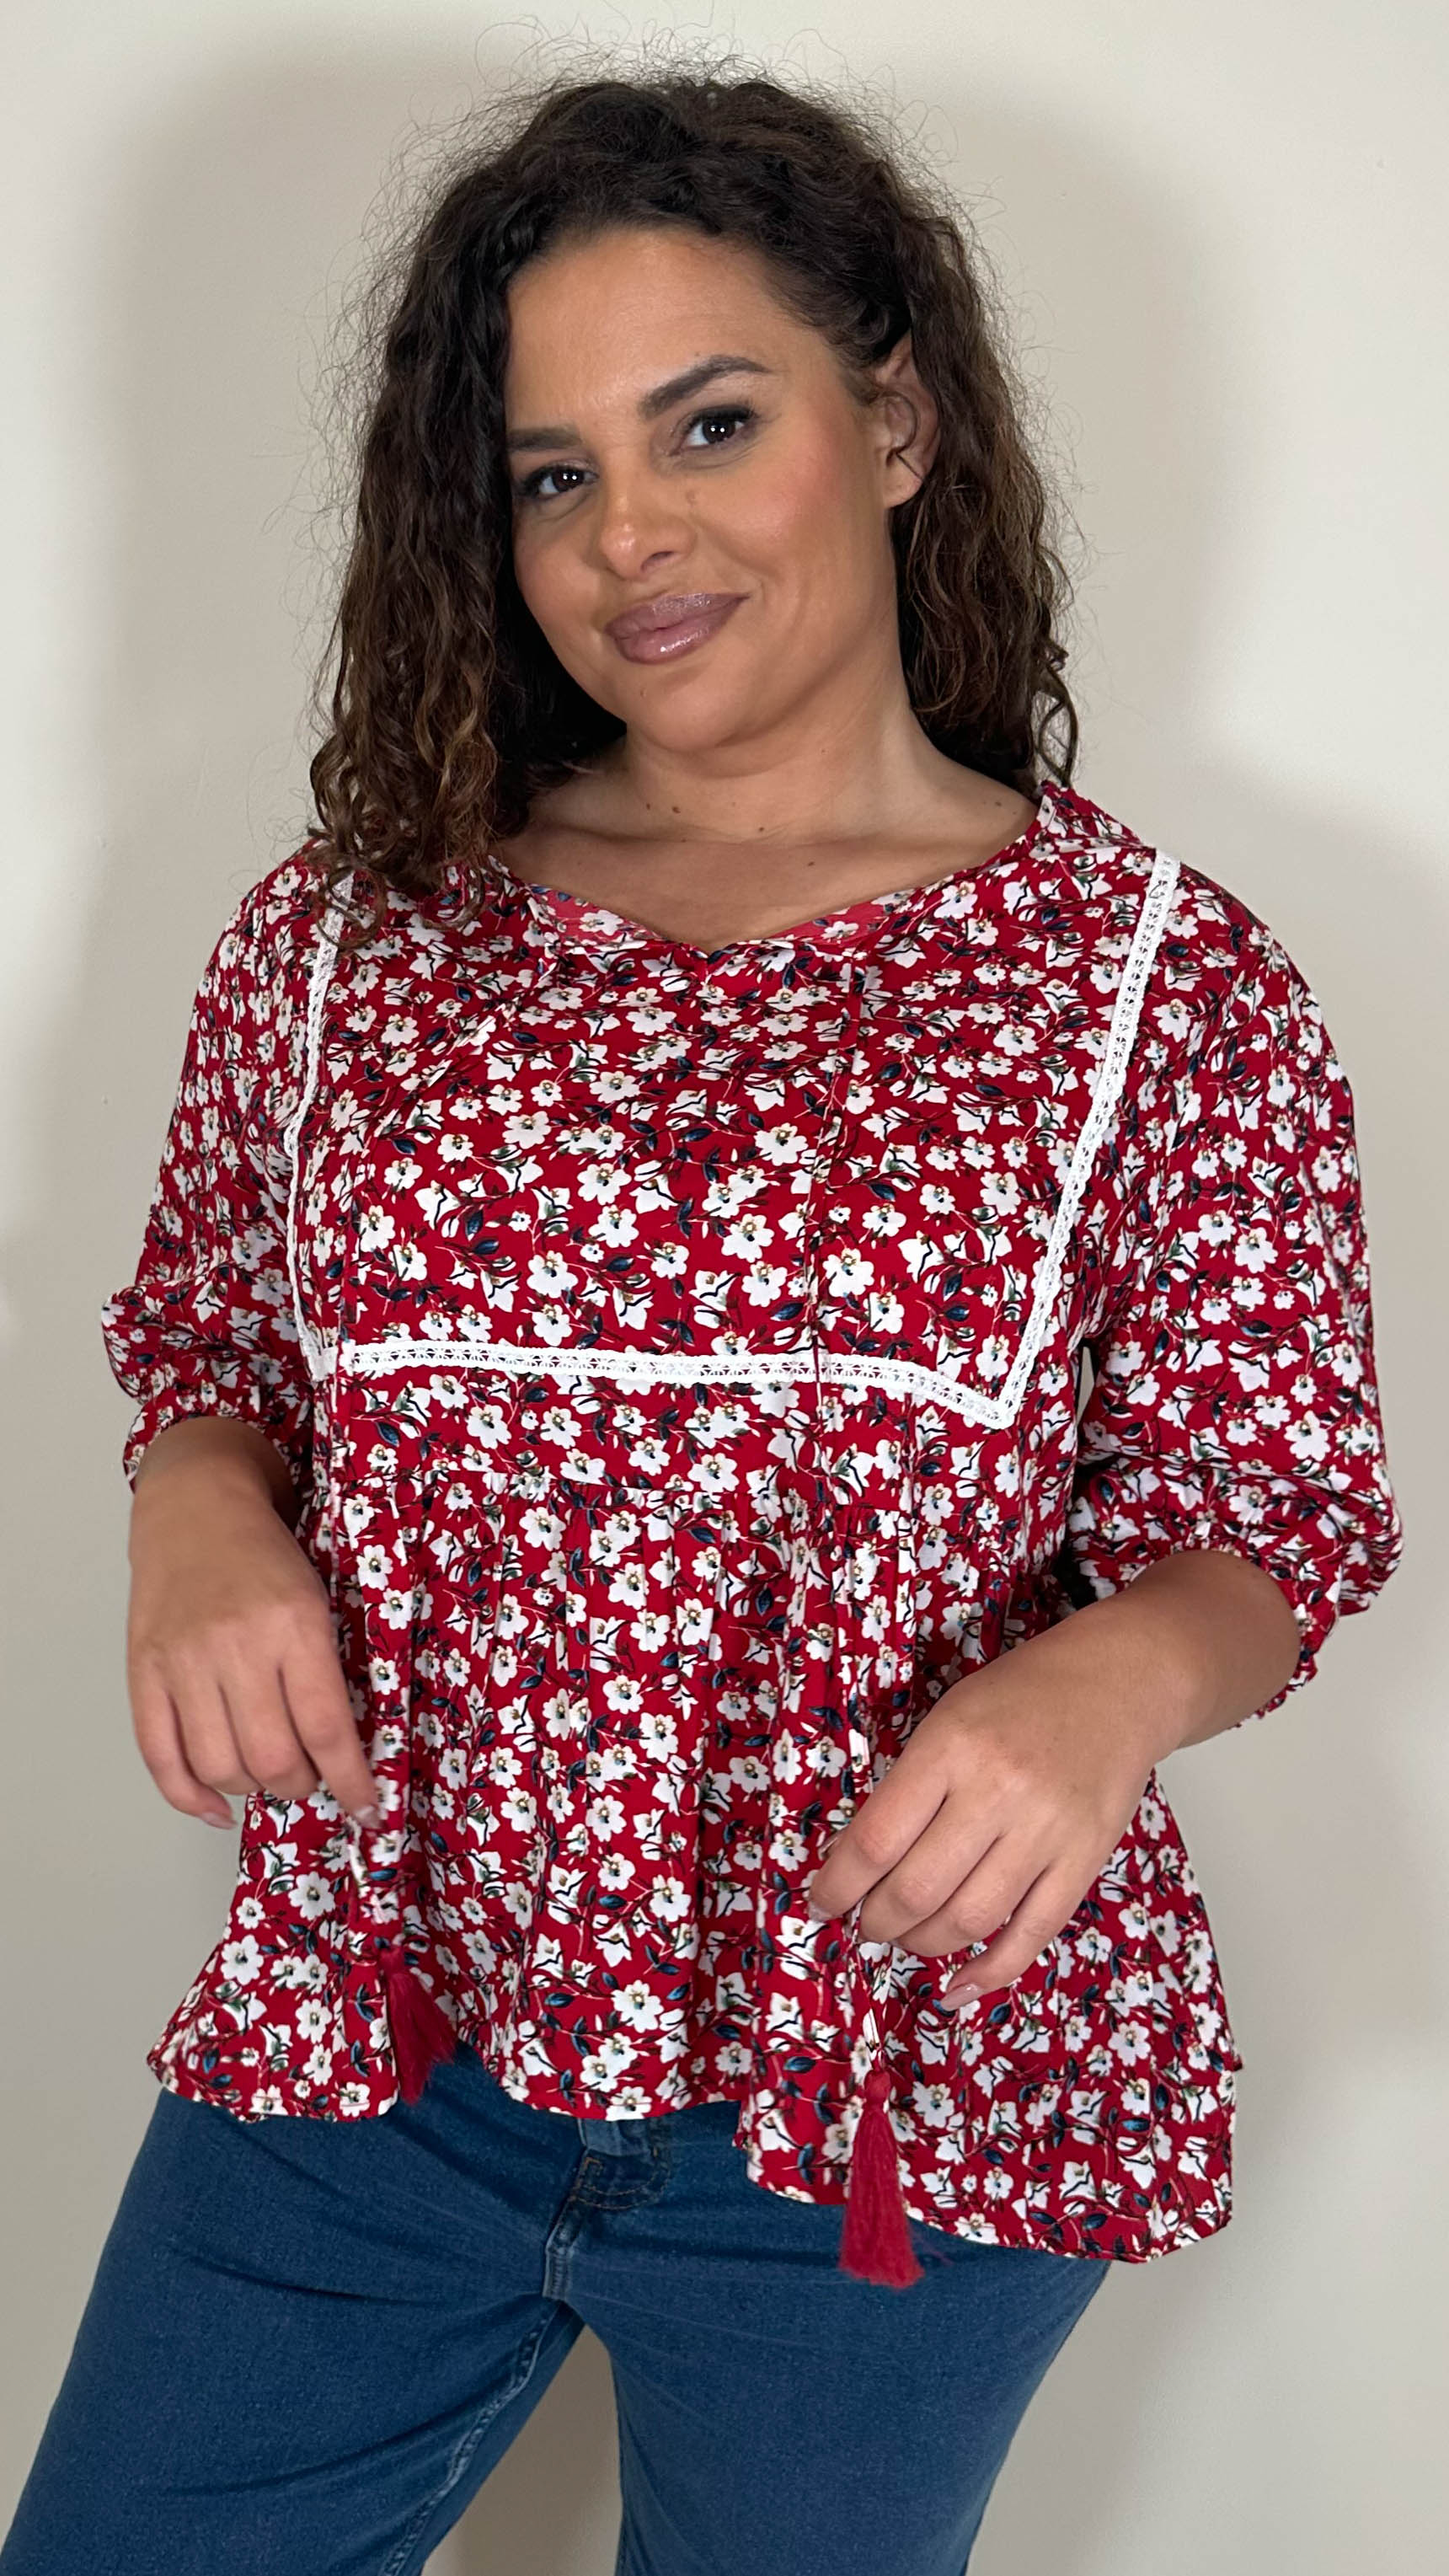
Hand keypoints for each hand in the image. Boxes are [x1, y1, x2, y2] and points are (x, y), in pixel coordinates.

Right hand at [126, 1418, 379, 1830]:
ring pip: (220, 1767)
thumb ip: (326, 1669)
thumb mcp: (317, 1599)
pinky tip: (218, 1807)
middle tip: (312, 1776)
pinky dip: (190, 1797)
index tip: (369, 1809)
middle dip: (303, 1784)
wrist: (196, 1508)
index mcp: (294, 1625)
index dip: (351, 1781)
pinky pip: (160, 1757)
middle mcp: (237, 1647)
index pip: (326, 1727)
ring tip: (269, 1774)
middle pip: (273, 1758)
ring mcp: (184, 1662)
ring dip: (253, 1789)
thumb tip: (341, 1752)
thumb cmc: (268, 1556)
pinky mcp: (144, 1672)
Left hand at [804, 1597, 1176, 2005]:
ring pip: (969, 1919)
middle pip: (918, 1889)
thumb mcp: (948, 1718)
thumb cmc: (1020, 1697)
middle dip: (876, 1922)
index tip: (821, 1901)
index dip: (838, 1885)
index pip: (877, 1839)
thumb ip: (910, 1784)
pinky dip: (989, 1972)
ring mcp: (1046, 1832)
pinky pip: (1032, 1935)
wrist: (1118, 1683)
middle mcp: (997, 1792)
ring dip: (922, 1944)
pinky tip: (956, 1985)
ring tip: (905, 1937)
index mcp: (951, 1748)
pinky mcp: (1084, 1861)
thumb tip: (860, 1861)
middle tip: (866, 1923)